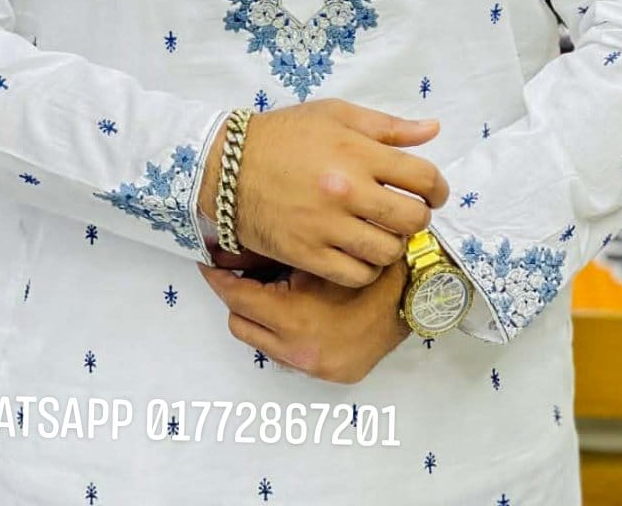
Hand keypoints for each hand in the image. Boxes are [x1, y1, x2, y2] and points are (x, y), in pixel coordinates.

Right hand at [198, 99, 448, 287]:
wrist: (228, 167)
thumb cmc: (285, 136)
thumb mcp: (335, 115)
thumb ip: (388, 127)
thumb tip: (433, 130)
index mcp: (357, 152)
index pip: (423, 178)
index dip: (438, 189)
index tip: (433, 193)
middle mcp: (347, 191)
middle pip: (412, 219)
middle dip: (418, 217)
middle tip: (406, 213)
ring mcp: (327, 227)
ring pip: (388, 251)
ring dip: (393, 244)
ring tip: (382, 233)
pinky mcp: (308, 254)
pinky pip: (357, 275)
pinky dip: (366, 269)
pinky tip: (359, 253)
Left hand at [198, 254, 411, 383]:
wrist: (413, 297)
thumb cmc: (365, 267)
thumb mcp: (317, 257)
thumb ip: (279, 256)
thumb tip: (239, 246)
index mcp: (293, 318)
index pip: (237, 298)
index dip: (219, 278)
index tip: (208, 263)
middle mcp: (297, 350)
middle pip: (241, 324)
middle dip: (236, 298)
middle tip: (240, 273)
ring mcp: (312, 367)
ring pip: (261, 342)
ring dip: (259, 316)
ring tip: (270, 290)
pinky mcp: (328, 374)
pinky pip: (287, 353)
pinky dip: (283, 332)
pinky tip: (296, 309)